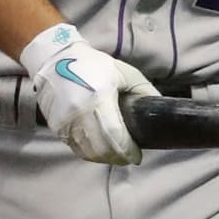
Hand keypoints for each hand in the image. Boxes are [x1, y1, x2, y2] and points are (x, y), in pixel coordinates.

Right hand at [20, 23, 158, 164]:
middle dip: (118, 158)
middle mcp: (80, 112)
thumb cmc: (95, 66)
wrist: (56, 60)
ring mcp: (66, 121)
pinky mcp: (56, 126)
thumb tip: (161, 111)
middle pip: (101, 149)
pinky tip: (98, 148)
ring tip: (115, 153)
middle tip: (128, 157)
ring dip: (104, 157)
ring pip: (88, 152)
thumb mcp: (125, 73)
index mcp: (99, 97)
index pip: (115, 136)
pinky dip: (89, 152)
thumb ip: (144, 92)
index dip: (128, 151)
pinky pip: (75, 148)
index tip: (137, 155)